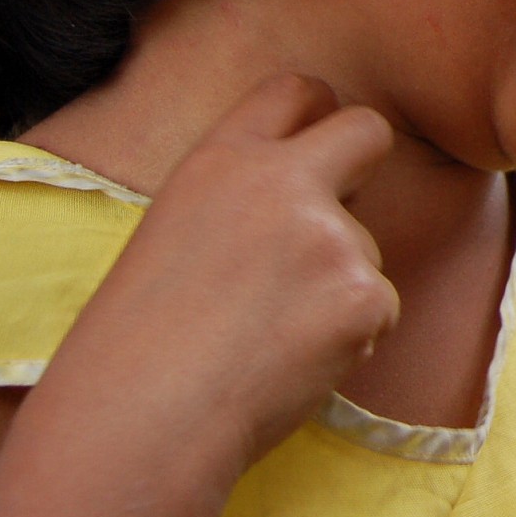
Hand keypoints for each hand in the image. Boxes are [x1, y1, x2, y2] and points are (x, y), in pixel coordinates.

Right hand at [58, 74, 398, 475]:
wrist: (138, 424)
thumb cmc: (136, 350)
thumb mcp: (173, 237)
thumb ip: (242, 202)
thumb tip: (308, 199)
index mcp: (220, 162)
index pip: (294, 92)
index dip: (315, 116)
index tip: (318, 140)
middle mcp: (282, 183)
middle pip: (367, 131)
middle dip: (365, 163)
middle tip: (331, 222)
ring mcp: (330, 236)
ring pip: (365, 249)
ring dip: (337, 290)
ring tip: (264, 340)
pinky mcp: (364, 294)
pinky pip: (379, 310)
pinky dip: (349, 340)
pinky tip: (289, 367)